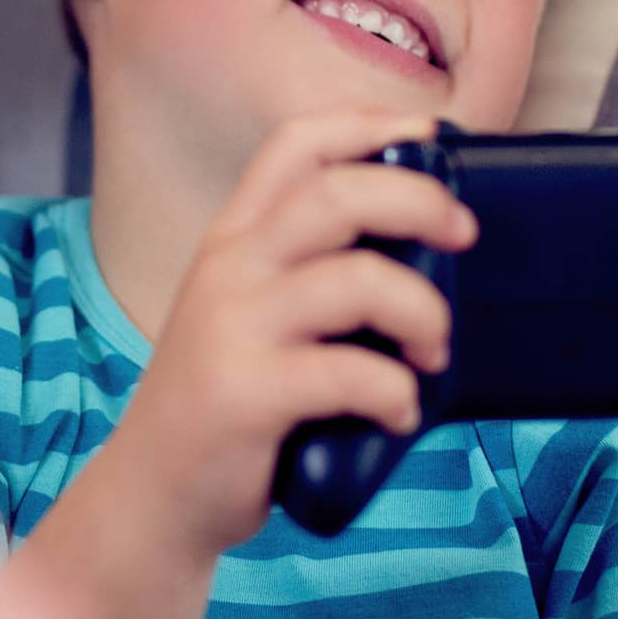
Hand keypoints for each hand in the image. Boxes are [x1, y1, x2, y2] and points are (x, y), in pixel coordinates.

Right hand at [95, 110, 477, 562]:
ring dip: (422, 310)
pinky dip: (397, 394)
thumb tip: (426, 253)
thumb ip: (308, 275)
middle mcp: (229, 268)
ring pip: (357, 279)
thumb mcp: (248, 314)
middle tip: (463, 237)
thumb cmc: (226, 403)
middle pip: (337, 194)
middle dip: (420, 202)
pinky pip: (351, 374)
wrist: (154, 493)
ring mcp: (232, 327)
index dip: (368, 126)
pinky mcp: (246, 393)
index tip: (431, 135)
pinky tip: (399, 414)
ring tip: (434, 351)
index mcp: (234, 239)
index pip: (296, 145)